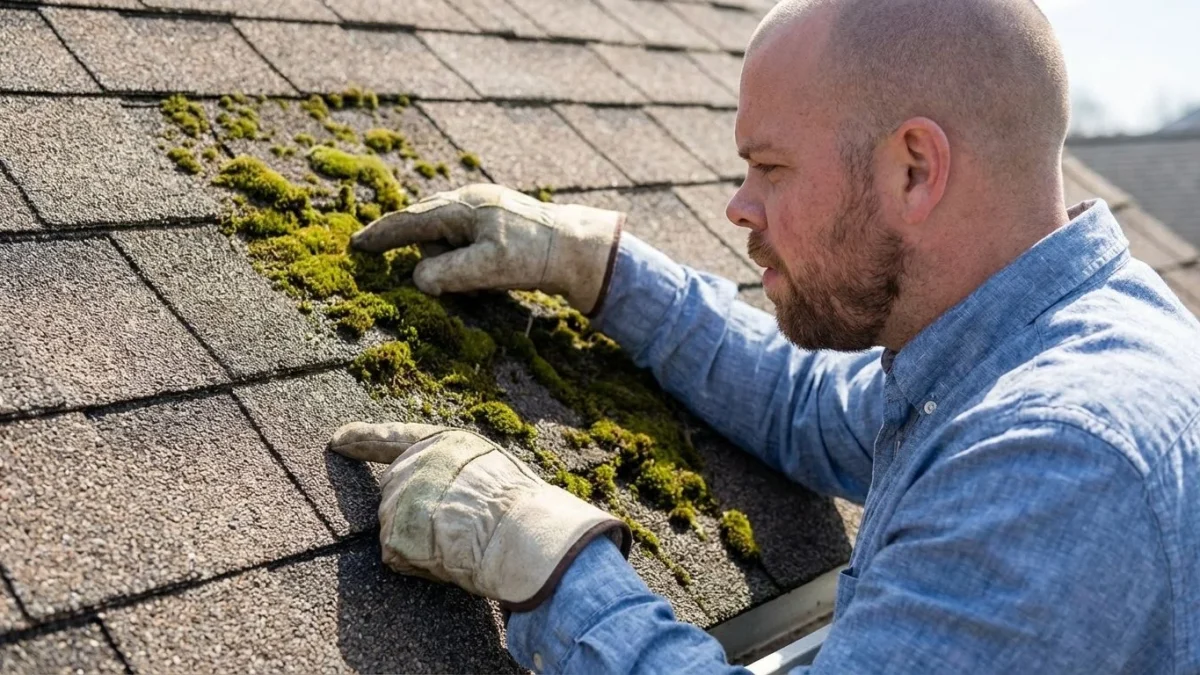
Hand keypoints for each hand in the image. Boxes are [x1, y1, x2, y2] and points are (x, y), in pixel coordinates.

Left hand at [329, 421, 630, 610]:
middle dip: (414, 518)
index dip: (362, 439)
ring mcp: (400, 497)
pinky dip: (420, 565)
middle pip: (396, 497)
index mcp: (441, 442)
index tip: (337, 441)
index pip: (392, 438)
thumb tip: (448, 495)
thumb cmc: (520, 506)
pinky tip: (448, 558)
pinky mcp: (394, 532)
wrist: (520, 530)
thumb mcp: (491, 468)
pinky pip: (400, 557)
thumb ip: (457, 473)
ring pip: (398, 531)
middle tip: (454, 532)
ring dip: (423, 543)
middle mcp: (414, 463)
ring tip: (460, 544)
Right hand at [351, 184, 623, 313]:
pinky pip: (463, 241)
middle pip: (425, 226)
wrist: (579, 248)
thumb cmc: (534, 256)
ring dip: (448, 261)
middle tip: (418, 269)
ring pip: (445, 236)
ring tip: (477, 283)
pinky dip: (462, 259)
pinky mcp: (496, 224)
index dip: (382, 234)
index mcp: (462, 207)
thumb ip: (448, 274)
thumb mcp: (488, 268)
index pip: (410, 220)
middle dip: (416, 248)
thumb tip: (416, 278)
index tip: (356, 245)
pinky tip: (481, 278)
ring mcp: (483, 211)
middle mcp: (469, 203)